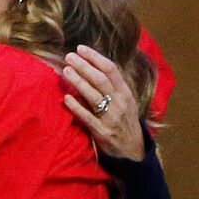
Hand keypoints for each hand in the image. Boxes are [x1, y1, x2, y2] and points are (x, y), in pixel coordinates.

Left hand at [61, 47, 144, 161]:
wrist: (133, 150)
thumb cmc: (125, 121)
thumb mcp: (125, 101)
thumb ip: (111, 86)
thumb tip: (90, 67)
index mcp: (125, 92)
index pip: (111, 69)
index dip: (95, 57)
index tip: (80, 48)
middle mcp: (120, 103)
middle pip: (100, 79)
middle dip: (84, 66)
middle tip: (69, 57)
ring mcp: (111, 118)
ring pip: (93, 96)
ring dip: (78, 82)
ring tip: (66, 71)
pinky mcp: (102, 132)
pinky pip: (87, 117)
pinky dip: (76, 107)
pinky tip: (66, 98)